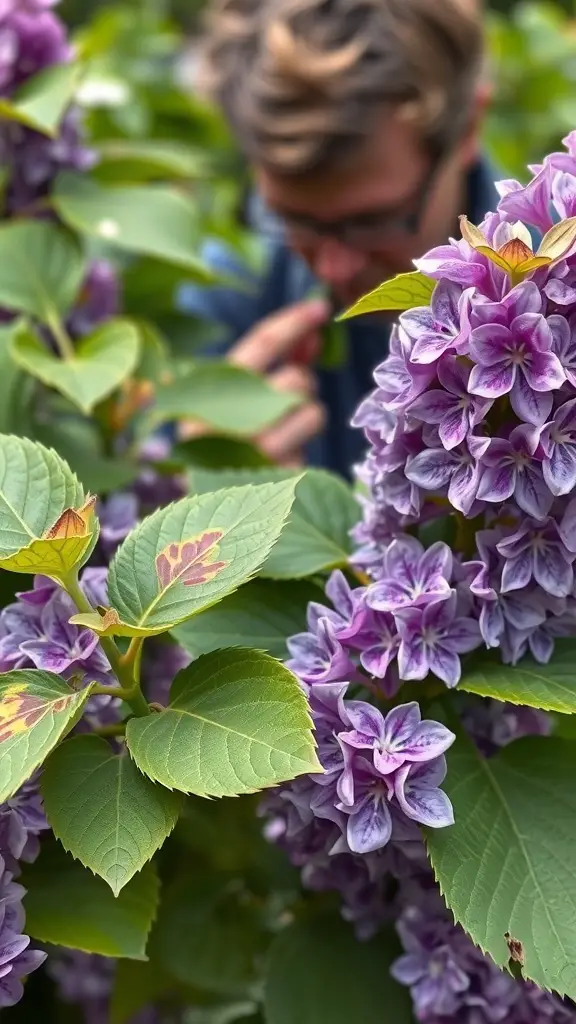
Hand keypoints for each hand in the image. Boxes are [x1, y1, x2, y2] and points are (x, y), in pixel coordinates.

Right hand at [180, 299, 329, 466]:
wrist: (201, 519)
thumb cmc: (217, 451)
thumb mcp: (226, 406)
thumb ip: (264, 370)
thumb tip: (311, 337)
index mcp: (207, 395)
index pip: (260, 343)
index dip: (293, 322)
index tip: (321, 308)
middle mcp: (232, 421)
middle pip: (297, 380)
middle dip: (300, 387)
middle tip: (281, 405)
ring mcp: (258, 454)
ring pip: (314, 413)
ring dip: (306, 420)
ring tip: (280, 436)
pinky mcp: (282, 482)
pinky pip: (312, 450)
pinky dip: (299, 456)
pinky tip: (276, 469)